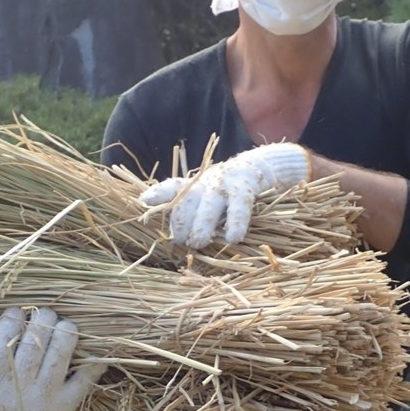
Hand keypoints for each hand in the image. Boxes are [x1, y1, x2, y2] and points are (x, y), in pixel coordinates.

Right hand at [0, 307, 105, 410]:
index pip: (0, 344)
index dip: (10, 322)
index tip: (18, 311)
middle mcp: (19, 386)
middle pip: (34, 341)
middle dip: (43, 319)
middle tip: (48, 315)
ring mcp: (44, 395)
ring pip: (59, 352)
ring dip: (66, 332)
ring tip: (67, 327)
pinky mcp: (66, 405)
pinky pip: (84, 379)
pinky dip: (94, 364)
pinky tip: (97, 354)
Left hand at [139, 142, 310, 248]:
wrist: (265, 167)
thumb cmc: (232, 192)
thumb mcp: (210, 198)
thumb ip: (194, 212)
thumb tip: (176, 240)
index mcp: (197, 185)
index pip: (173, 187)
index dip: (158, 193)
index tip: (144, 202)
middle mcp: (208, 181)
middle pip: (189, 200)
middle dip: (182, 221)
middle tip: (180, 241)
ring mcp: (226, 182)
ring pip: (210, 204)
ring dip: (203, 224)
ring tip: (198, 243)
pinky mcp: (246, 187)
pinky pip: (240, 206)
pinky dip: (236, 222)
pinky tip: (233, 238)